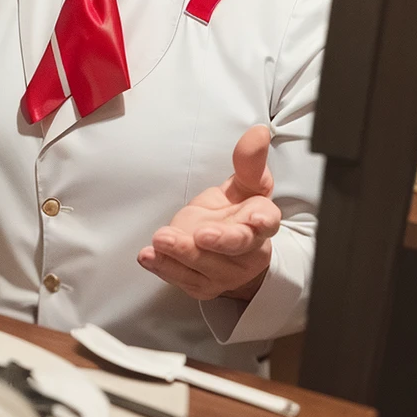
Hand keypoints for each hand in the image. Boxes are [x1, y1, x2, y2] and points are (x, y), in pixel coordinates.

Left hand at [137, 125, 281, 301]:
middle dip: (219, 241)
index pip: (268, 223)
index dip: (263, 221)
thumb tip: (257, 132)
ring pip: (204, 266)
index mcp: (262, 223)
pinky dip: (164, 267)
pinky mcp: (201, 284)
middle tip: (200, 234)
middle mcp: (248, 252)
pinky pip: (181, 278)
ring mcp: (224, 273)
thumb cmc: (235, 212)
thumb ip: (248, 161)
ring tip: (161, 239)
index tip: (255, 218)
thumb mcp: (243, 184)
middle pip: (235, 248)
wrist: (222, 247)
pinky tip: (149, 256)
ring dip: (181, 253)